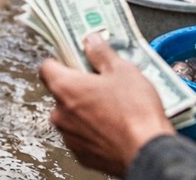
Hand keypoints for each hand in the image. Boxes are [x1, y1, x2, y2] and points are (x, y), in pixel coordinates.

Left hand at [39, 33, 173, 176]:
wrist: (148, 152)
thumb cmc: (135, 113)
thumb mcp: (122, 71)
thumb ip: (101, 53)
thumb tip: (92, 41)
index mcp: (65, 88)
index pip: (47, 67)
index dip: (61, 61)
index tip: (76, 60)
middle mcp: (60, 113)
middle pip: (61, 92)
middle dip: (79, 87)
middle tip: (103, 84)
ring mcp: (69, 136)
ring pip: (72, 116)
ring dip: (86, 110)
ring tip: (113, 108)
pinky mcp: (82, 155)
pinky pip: (82, 136)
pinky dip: (94, 131)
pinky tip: (114, 127)